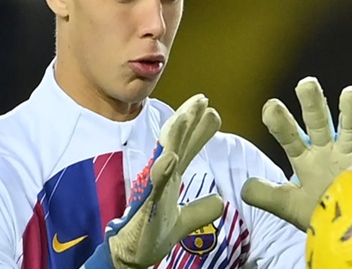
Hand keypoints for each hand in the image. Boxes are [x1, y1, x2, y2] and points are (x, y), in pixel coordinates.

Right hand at [83, 94, 223, 268]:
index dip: (197, 128)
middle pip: (176, 142)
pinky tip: (170, 157)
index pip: (186, 147)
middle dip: (187, 119)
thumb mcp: (183, 221)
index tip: (209, 107)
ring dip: (175, 135)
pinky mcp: (147, 206)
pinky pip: (155, 186)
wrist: (131, 257)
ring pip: (164, 156)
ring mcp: (153, 189)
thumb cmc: (151, 234)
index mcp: (170, 177)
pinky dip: (162, 170)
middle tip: (201, 98)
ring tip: (187, 115)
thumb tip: (220, 200)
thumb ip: (200, 209)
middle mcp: (161, 177)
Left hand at [240, 77, 351, 230]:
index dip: (279, 120)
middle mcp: (327, 150)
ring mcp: (351, 155)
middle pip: (318, 120)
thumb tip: (243, 188)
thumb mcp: (289, 206)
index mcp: (305, 157)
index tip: (271, 108)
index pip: (288, 134)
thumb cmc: (321, 216)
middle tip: (306, 84)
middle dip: (312, 102)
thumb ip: (266, 195)